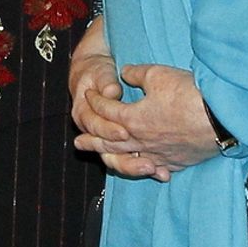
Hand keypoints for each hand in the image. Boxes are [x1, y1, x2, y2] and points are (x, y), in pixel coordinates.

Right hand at [69, 16, 144, 176]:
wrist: (93, 78)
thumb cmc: (96, 73)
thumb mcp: (100, 73)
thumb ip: (106, 82)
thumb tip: (112, 91)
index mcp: (84, 113)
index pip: (95, 127)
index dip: (110, 130)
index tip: (125, 131)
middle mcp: (96, 131)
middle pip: (109, 152)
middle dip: (127, 160)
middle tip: (146, 162)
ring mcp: (110, 139)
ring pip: (120, 161)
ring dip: (136, 167)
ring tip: (153, 169)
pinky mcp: (125, 143)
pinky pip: (133, 161)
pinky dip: (148, 168)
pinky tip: (163, 173)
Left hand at [73, 60, 220, 181]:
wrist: (221, 117)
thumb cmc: (188, 93)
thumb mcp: (158, 74)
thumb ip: (136, 74)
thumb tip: (124, 74)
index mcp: (133, 119)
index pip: (107, 112)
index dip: (96, 102)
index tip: (89, 95)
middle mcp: (142, 141)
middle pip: (111, 141)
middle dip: (93, 139)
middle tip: (78, 143)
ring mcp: (159, 154)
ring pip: (129, 159)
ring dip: (113, 159)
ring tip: (103, 160)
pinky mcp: (177, 162)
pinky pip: (155, 167)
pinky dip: (146, 168)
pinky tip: (145, 168)